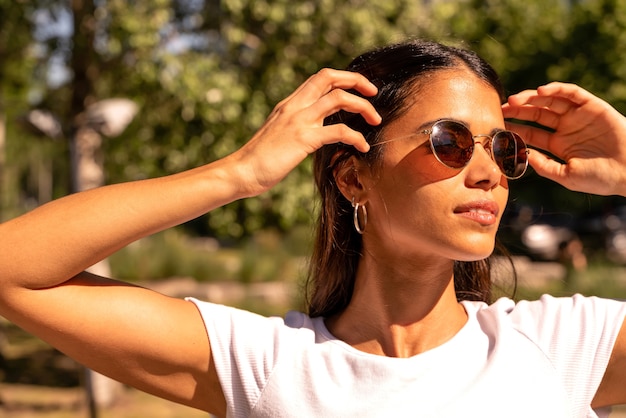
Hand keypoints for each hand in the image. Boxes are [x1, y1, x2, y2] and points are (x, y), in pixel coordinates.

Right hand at [226, 68, 380, 197]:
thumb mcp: (278, 134)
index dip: (342, 78)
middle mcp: (294, 106)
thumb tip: (313, 131)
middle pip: (330, 77)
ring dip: (363, 107)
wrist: (242, 171)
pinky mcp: (303, 139)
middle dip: (357, 81)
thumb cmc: (259, 159)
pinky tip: (362, 147)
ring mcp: (299, 121)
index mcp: (289, 104)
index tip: (358, 90)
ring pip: (339, 98)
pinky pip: (339, 131)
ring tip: (375, 120)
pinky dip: (356, 137)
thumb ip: (295, 127)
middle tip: (373, 94)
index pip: (319, 78)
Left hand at [502, 82, 625, 195]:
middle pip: (536, 114)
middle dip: (518, 110)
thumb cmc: (600, 179)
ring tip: (515, 100)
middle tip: (502, 109)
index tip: (498, 127)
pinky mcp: (592, 106)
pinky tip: (541, 91)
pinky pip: (572, 93)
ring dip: (532, 98)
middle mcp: (566, 128)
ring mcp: (579, 116)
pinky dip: (557, 89)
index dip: (514, 128)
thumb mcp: (566, 176)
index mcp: (558, 145)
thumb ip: (544, 166)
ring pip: (550, 101)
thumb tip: (522, 156)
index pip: (530, 133)